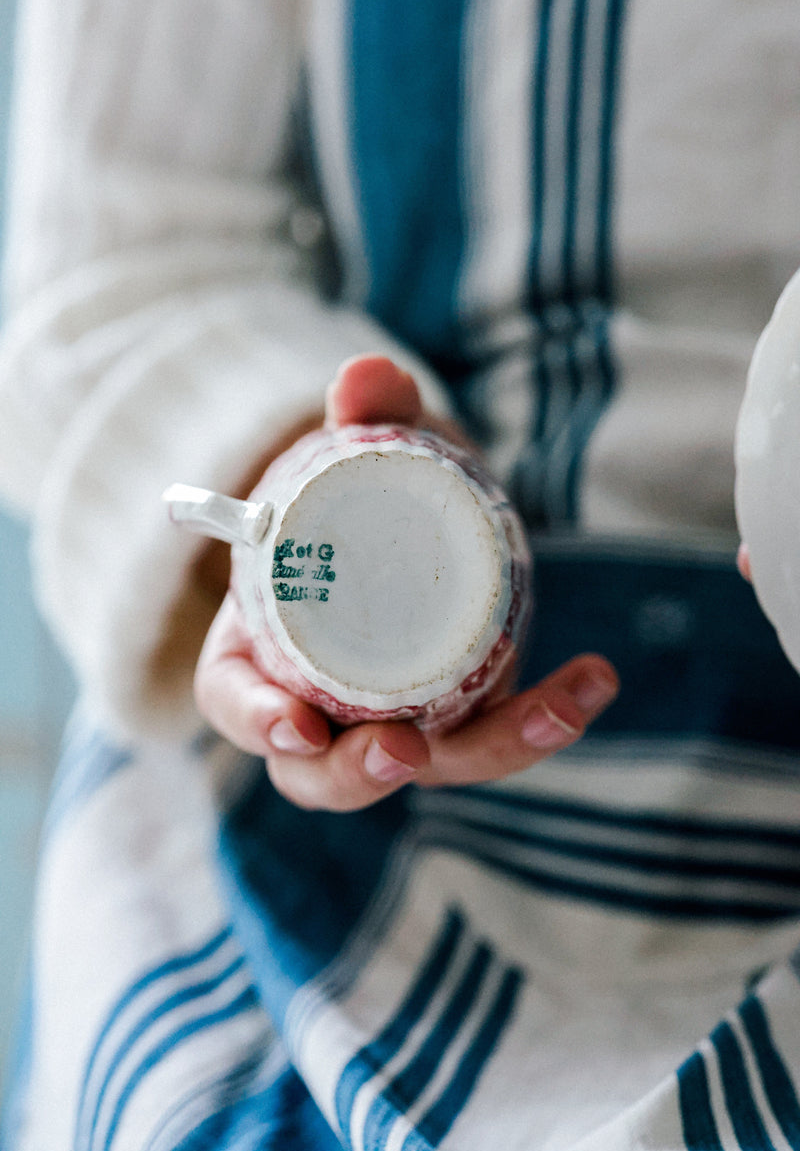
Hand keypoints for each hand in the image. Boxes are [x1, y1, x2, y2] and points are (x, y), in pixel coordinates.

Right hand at [194, 354, 619, 810]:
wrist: (420, 512)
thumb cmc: (361, 490)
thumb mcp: (363, 449)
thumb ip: (365, 414)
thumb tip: (368, 376)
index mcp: (262, 647)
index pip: (238, 699)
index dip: (259, 722)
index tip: (297, 725)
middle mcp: (323, 701)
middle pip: (322, 770)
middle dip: (358, 774)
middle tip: (403, 750)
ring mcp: (395, 717)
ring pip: (428, 764)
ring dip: (489, 752)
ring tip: (553, 713)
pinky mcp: (462, 713)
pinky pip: (498, 732)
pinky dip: (547, 716)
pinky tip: (595, 678)